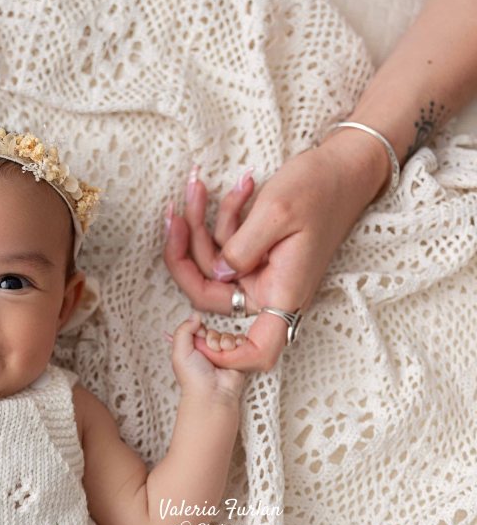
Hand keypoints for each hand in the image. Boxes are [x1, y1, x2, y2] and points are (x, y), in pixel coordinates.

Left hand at [164, 135, 385, 370]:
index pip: (258, 349)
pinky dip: (222, 218)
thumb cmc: (319, 187)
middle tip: (177, 210)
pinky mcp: (256, 255)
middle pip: (207, 291)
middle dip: (184, 249)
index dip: (229, 357)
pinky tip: (239, 189)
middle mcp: (270, 290)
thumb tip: (216, 273)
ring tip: (200, 185)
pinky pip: (223, 246)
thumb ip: (240, 248)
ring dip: (199, 222)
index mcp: (282, 292)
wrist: (346, 167)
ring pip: (209, 263)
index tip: (197, 340)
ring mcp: (261, 272)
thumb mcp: (276, 212)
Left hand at [168, 313, 245, 403]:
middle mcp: (207, 351)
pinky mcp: (236, 358)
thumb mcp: (179, 351)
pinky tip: (233, 350)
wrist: (213, 394)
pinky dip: (238, 343)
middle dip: (213, 337)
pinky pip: (240, 342)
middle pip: (214, 331)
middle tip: (211, 349)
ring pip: (227, 336)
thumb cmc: (193, 377)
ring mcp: (222, 354)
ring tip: (222, 353)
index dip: (200, 329)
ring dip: (226, 341)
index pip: (198, 328)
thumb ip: (183, 330)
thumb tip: (195, 316)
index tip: (200, 336)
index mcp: (192, 348)